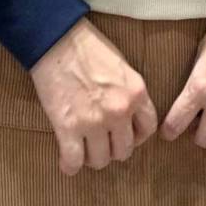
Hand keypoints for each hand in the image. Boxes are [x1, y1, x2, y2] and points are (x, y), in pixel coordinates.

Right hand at [29, 17, 157, 175]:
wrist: (57, 39)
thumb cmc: (88, 47)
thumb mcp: (122, 67)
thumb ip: (128, 93)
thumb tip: (126, 115)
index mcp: (136, 93)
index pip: (148, 129)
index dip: (136, 137)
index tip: (125, 135)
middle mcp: (119, 111)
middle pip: (124, 150)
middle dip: (112, 149)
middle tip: (101, 143)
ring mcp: (94, 122)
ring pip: (101, 160)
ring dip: (92, 158)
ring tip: (83, 150)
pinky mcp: (68, 127)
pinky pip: (73, 161)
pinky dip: (70, 165)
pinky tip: (67, 162)